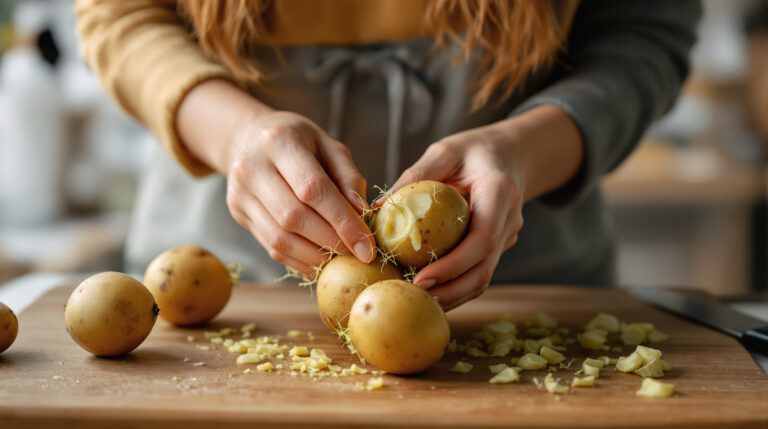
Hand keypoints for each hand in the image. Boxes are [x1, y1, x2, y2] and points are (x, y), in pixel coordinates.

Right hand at [177, 80, 375, 276]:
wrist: (249, 138)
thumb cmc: (299, 141)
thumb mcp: (329, 146)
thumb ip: (349, 178)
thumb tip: (361, 216)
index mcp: (279, 142)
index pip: (313, 188)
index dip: (343, 221)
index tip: (367, 247)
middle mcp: (252, 167)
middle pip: (294, 217)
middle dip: (331, 241)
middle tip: (356, 254)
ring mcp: (240, 193)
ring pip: (280, 239)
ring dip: (315, 256)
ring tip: (340, 259)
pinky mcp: (239, 214)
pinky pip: (271, 247)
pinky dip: (300, 260)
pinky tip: (319, 261)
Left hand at [389, 126, 523, 310]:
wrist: (511, 155)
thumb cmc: (474, 150)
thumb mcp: (446, 151)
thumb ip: (416, 175)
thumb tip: (379, 207)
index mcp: (500, 193)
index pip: (483, 239)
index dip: (453, 265)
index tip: (422, 278)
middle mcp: (509, 220)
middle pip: (484, 269)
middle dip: (449, 290)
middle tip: (412, 296)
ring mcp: (507, 237)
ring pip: (482, 278)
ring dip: (451, 295)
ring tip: (415, 299)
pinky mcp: (498, 248)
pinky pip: (478, 273)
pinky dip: (455, 287)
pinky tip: (428, 292)